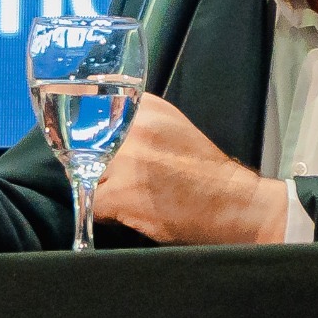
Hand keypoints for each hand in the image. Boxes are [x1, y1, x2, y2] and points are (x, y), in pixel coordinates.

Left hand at [90, 94, 286, 245]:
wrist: (233, 204)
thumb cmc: (205, 171)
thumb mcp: (172, 127)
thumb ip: (138, 121)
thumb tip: (100, 127)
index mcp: (147, 106)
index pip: (94, 112)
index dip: (90, 134)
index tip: (95, 148)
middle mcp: (134, 126)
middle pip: (85, 144)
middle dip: (93, 162)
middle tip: (116, 178)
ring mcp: (126, 160)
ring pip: (85, 172)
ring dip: (99, 185)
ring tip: (125, 195)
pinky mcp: (122, 193)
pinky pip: (91, 201)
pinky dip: (103, 210)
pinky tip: (125, 211)